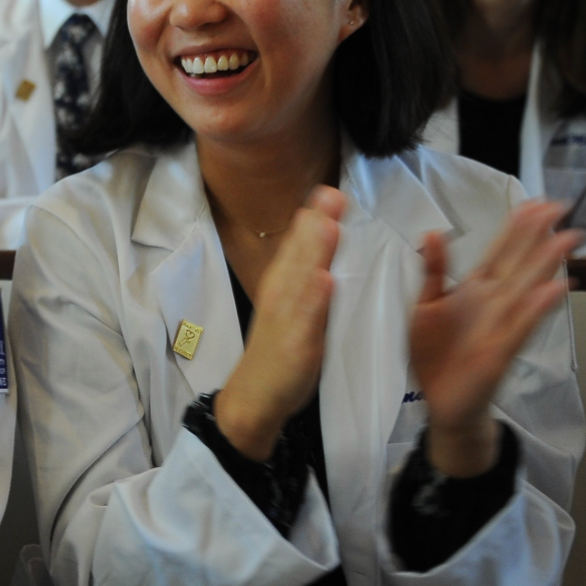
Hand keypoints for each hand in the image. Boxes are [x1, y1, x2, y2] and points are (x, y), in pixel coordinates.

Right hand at [216, 186, 345, 460]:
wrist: (254, 396)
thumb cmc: (278, 351)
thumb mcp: (294, 308)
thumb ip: (306, 277)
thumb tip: (321, 245)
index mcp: (282, 285)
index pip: (297, 246)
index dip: (312, 218)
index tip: (329, 189)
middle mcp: (281, 295)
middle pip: (299, 255)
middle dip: (315, 225)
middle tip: (331, 193)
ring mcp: (286, 318)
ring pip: (301, 280)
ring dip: (314, 252)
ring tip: (327, 225)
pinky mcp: (295, 344)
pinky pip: (307, 319)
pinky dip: (315, 299)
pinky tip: (324, 280)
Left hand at [411, 201, 578, 476]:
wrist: (440, 400)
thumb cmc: (435, 353)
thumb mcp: (424, 305)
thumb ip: (433, 270)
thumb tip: (432, 232)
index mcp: (473, 290)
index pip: (498, 252)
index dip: (515, 229)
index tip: (534, 204)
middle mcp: (492, 303)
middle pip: (518, 263)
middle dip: (537, 237)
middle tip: (559, 208)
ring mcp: (500, 325)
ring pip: (526, 289)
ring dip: (546, 265)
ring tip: (565, 240)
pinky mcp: (500, 350)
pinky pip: (521, 326)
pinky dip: (536, 308)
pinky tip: (554, 289)